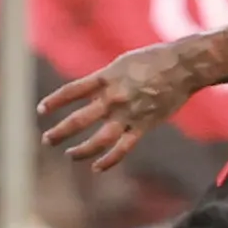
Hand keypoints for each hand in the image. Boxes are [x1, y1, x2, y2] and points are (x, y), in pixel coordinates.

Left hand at [38, 38, 198, 170]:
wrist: (185, 65)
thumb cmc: (154, 59)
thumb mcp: (122, 63)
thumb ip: (104, 79)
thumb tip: (89, 93)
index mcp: (106, 78)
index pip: (71, 92)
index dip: (54, 102)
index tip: (42, 110)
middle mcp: (114, 98)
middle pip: (79, 120)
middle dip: (60, 132)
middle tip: (47, 140)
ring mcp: (129, 114)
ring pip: (99, 140)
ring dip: (80, 151)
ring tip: (69, 155)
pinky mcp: (144, 125)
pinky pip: (123, 148)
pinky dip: (109, 160)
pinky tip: (96, 167)